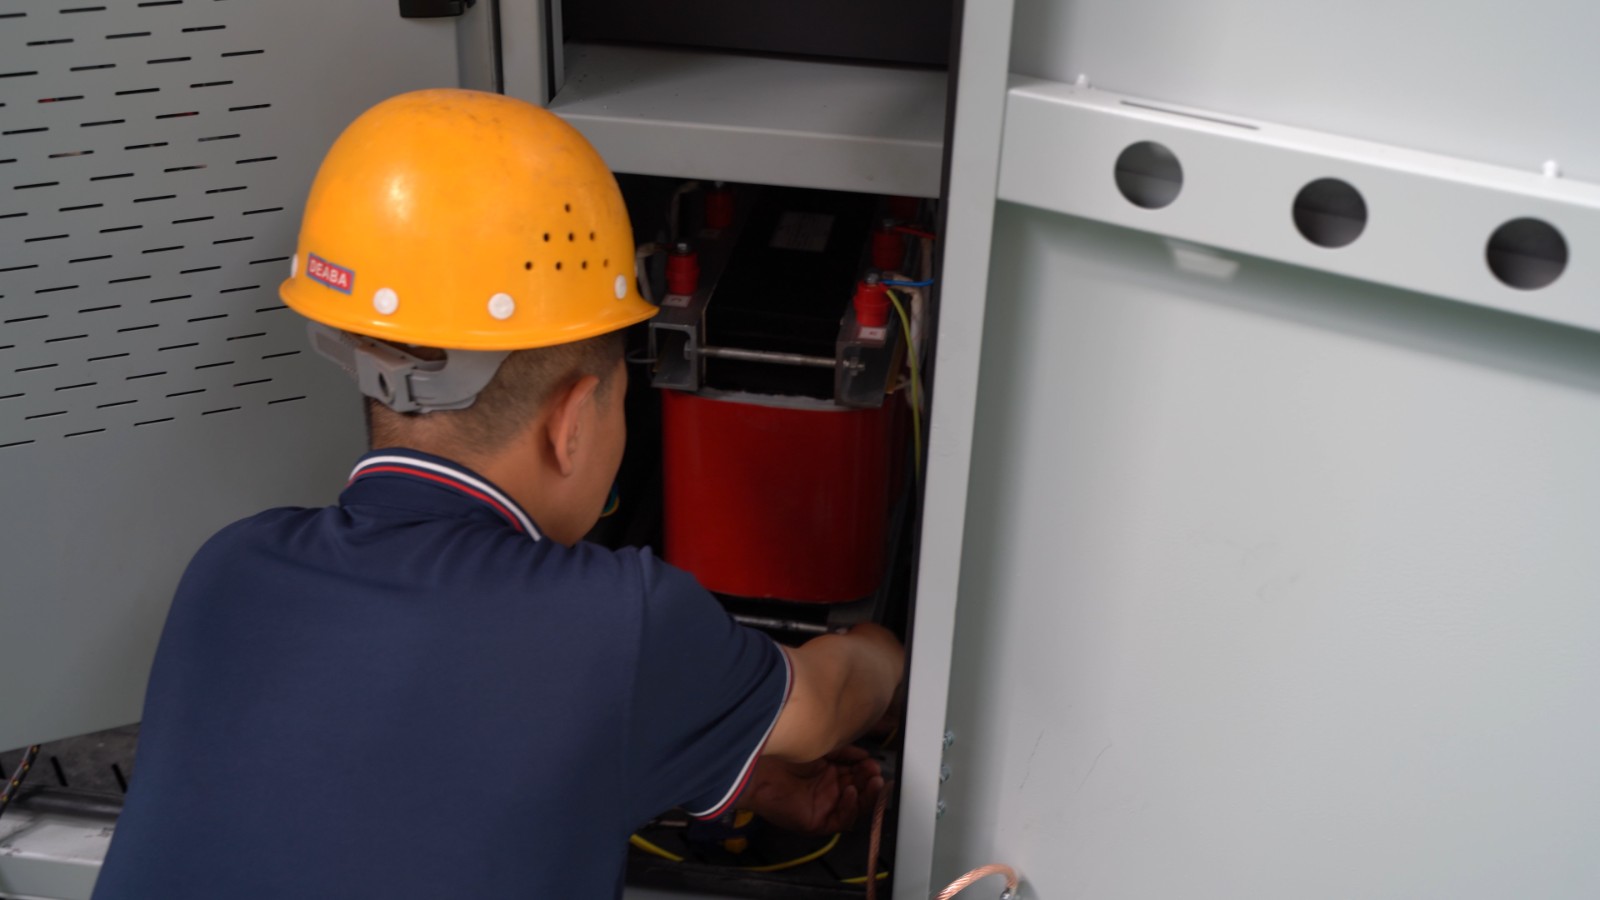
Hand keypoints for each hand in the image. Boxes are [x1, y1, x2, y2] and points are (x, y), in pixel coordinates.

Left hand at [738, 746, 883, 834]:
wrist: (759, 769)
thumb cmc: (784, 756)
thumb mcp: (821, 749)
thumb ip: (844, 752)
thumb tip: (866, 756)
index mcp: (830, 774)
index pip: (857, 776)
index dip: (868, 771)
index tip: (876, 763)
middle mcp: (828, 792)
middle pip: (859, 792)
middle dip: (870, 783)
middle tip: (876, 773)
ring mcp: (823, 807)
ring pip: (854, 808)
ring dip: (866, 797)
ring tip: (872, 782)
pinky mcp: (816, 822)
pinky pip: (840, 821)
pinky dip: (849, 808)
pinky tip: (850, 793)